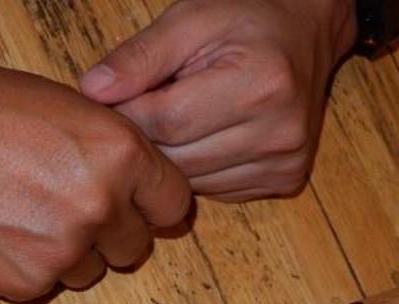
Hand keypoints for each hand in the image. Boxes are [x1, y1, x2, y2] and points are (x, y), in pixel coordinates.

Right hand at [0, 58, 191, 300]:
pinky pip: (39, 286)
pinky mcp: (16, 284)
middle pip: (132, 247)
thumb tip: (141, 190)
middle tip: (62, 201)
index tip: (133, 199)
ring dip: (64, 251)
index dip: (151, 201)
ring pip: (85, 272)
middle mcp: (96, 209)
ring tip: (19, 209)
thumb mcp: (67, 108)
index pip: (173, 205)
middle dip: (108, 230)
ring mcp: (57, 254)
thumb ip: (112, 152)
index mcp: (119, 156)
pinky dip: (22, 265)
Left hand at [79, 0, 356, 199]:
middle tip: (140, 108)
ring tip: (177, 117)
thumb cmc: (246, 17)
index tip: (112, 99)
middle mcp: (280, 132)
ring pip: (191, 182)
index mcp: (261, 84)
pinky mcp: (285, 180)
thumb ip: (140, 56)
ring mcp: (285, 162)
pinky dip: (198, 168)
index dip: (128, 112)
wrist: (306, 31)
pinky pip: (215, 190)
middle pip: (177, 159)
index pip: (165, 121)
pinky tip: (204, 136)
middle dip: (147, 137)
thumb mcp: (190, 19)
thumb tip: (91, 92)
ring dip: (171, 157)